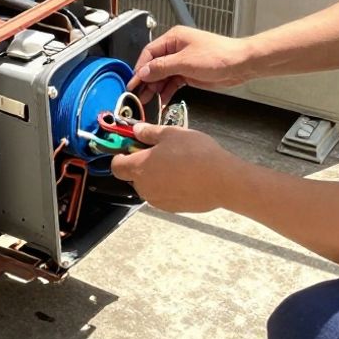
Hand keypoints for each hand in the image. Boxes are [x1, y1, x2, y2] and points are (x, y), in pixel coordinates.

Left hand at [110, 124, 237, 213]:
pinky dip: (168, 187)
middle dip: (142, 164)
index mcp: (139, 167)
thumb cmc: (196, 154)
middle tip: (161, 151)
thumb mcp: (171, 134)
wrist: (222, 180)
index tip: (133, 146)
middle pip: (133, 176)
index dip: (122, 155)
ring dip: (156, 176)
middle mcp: (144, 187)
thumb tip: (136, 130)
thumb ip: (149, 133)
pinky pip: (163, 195)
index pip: (116, 165)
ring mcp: (157, 200)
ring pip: (149, 186)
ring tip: (177, 164)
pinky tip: (185, 177)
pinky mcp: (172, 208)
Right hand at [127, 26, 250, 104]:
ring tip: (147, 100)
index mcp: (173, 39)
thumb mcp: (185, 62)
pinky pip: (173, 82)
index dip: (140, 68)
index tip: (134, 82)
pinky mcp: (189, 73)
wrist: (241, 64)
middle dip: (146, 80)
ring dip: (155, 87)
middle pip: (154, 65)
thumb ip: (162, 67)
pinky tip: (161, 99)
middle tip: (138, 95)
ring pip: (163, 75)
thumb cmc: (218, 56)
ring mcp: (182, 62)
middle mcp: (176, 49)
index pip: (149, 53)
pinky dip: (167, 90)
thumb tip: (143, 72)